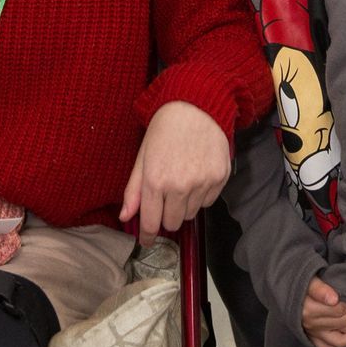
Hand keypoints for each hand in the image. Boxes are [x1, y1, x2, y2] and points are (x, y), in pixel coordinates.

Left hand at [119, 101, 230, 240]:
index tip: (146, 241)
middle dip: (167, 215)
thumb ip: (134, 190)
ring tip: (182, 181)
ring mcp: (202, 183)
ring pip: (192, 213)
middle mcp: (180, 186)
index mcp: (156, 181)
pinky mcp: (220, 178)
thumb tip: (125, 216)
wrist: (197, 106)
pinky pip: (208, 202)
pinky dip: (201, 195)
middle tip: (166, 198)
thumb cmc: (165, 128)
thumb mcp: (143, 156)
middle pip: (173, 223)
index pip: (151, 222)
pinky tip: (197, 175)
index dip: (147, 235)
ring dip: (185, 205)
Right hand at [301, 276, 345, 346]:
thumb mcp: (310, 280)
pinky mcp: (314, 340)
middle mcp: (310, 325)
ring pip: (340, 340)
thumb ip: (320, 288)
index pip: (339, 309)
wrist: (291, 290)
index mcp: (308, 309)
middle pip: (342, 323)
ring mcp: (313, 334)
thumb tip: (333, 299)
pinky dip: (345, 343)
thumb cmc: (305, 283)